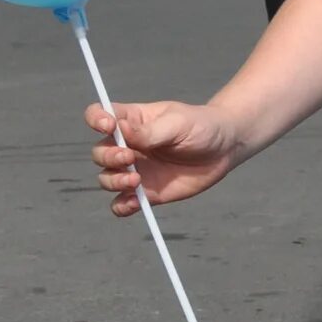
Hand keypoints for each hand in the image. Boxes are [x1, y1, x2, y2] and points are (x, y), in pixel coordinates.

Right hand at [88, 99, 244, 213]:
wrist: (225, 148)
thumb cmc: (201, 127)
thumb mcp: (178, 123)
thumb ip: (150, 131)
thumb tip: (121, 130)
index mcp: (131, 120)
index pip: (98, 115)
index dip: (96, 120)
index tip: (109, 127)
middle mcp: (127, 145)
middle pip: (100, 152)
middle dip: (108, 156)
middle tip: (129, 158)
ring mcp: (134, 169)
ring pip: (107, 178)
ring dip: (114, 181)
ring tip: (136, 180)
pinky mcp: (146, 191)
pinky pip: (123, 203)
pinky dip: (122, 206)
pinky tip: (134, 203)